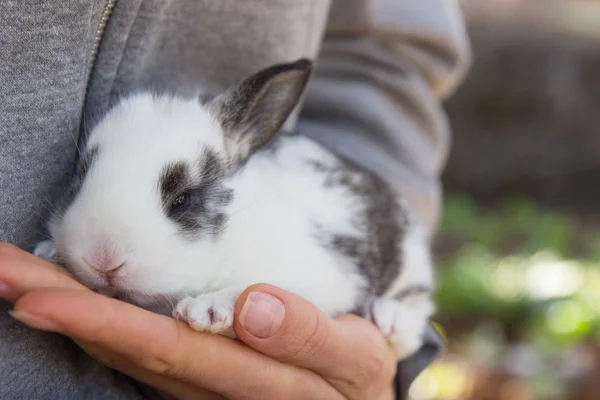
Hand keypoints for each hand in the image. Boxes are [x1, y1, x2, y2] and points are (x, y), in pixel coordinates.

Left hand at [0, 243, 397, 399]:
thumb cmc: (358, 372)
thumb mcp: (355, 354)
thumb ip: (309, 335)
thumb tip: (249, 308)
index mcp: (252, 386)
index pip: (172, 350)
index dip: (107, 324)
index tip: (44, 297)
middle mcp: (213, 394)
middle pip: (130, 350)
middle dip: (66, 310)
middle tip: (3, 270)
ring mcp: (199, 391)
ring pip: (127, 353)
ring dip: (69, 314)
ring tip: (14, 275)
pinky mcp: (194, 383)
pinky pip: (139, 357)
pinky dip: (98, 327)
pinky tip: (64, 302)